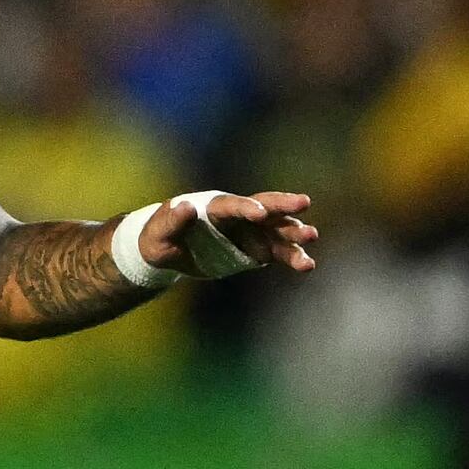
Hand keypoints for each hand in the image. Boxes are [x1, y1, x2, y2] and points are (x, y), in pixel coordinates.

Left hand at [143, 190, 318, 278]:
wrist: (168, 253)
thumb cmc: (158, 239)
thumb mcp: (158, 233)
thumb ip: (172, 221)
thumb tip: (184, 206)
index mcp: (214, 207)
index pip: (233, 204)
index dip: (246, 207)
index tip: (259, 213)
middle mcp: (238, 215)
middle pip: (265, 207)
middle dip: (284, 205)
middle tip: (304, 202)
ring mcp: (251, 232)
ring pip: (277, 231)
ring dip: (294, 234)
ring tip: (311, 238)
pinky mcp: (257, 250)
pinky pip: (279, 252)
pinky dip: (293, 257)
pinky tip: (307, 265)